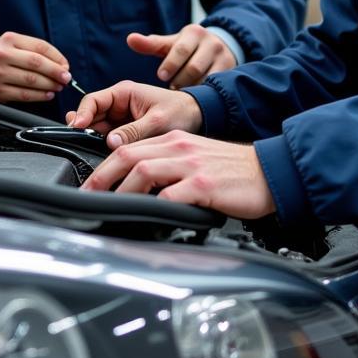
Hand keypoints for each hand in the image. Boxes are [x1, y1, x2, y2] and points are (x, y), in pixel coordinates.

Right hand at [0, 31, 70, 103]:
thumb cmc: (1, 59)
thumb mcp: (14, 46)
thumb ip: (36, 52)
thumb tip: (62, 66)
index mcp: (9, 39)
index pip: (40, 47)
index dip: (57, 57)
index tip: (66, 66)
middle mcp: (1, 54)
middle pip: (37, 63)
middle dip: (56, 72)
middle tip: (66, 78)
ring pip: (31, 80)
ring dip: (50, 85)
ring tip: (58, 86)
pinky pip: (23, 95)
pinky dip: (39, 96)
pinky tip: (47, 94)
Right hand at [65, 80, 201, 146]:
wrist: (196, 117)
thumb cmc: (180, 111)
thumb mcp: (157, 121)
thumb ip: (133, 131)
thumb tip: (111, 142)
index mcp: (124, 93)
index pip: (93, 100)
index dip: (82, 114)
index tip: (77, 127)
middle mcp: (118, 104)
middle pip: (90, 116)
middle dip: (83, 128)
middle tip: (77, 140)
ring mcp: (120, 118)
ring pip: (96, 129)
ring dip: (92, 138)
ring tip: (88, 148)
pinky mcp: (124, 131)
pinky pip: (107, 138)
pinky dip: (102, 145)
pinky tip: (102, 153)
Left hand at [82, 132, 274, 217]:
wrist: (270, 171)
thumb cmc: (234, 171)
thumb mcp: (197, 158)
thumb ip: (170, 167)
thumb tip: (141, 188)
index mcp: (175, 141)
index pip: (130, 148)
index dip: (104, 167)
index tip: (92, 185)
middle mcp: (180, 148)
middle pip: (128, 156)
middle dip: (102, 177)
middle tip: (88, 196)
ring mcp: (192, 165)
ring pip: (144, 171)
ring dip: (122, 191)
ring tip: (111, 208)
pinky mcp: (204, 185)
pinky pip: (170, 195)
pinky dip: (154, 206)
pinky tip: (147, 217)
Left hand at [126, 24, 236, 88]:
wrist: (217, 47)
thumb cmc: (186, 48)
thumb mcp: (170, 44)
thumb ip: (150, 44)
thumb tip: (130, 39)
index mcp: (194, 33)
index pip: (181, 49)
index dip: (170, 64)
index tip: (161, 76)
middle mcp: (211, 43)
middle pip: (194, 67)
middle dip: (180, 80)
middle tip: (171, 88)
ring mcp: (223, 56)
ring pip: (206, 78)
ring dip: (191, 88)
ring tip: (181, 93)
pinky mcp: (230, 70)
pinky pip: (216, 85)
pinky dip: (204, 92)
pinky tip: (194, 96)